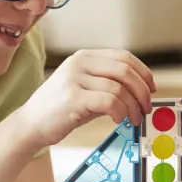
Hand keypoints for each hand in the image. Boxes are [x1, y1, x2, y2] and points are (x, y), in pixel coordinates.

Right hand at [19, 49, 155, 147]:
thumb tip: (140, 92)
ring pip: (119, 88)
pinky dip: (120, 112)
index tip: (151, 88)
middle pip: (124, 70)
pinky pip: (109, 102)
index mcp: (84, 57)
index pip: (123, 57)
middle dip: (141, 91)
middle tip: (146, 108)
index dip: (143, 72)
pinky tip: (118, 119)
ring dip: (133, 106)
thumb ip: (109, 85)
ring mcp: (75, 79)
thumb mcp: (85, 88)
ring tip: (134, 118)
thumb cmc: (60, 109)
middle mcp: (79, 63)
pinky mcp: (73, 98)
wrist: (31, 124)